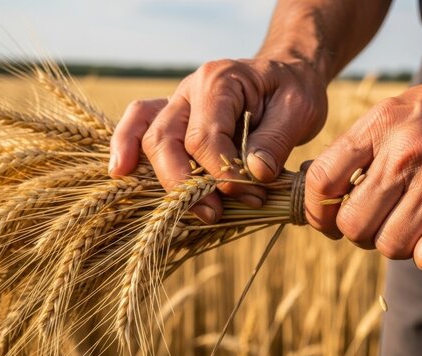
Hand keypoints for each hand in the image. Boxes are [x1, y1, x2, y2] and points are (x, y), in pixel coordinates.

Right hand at [109, 57, 327, 222]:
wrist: (288, 75)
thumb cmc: (294, 90)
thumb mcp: (299, 110)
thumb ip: (275, 140)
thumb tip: (254, 175)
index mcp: (219, 80)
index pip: (205, 137)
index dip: (222, 173)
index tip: (251, 194)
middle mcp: (189, 89)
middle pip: (166, 140)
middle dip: (187, 184)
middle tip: (216, 213)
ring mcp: (177, 101)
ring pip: (150, 139)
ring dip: (167, 180)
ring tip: (191, 211)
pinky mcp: (174, 116)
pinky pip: (139, 125)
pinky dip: (127, 145)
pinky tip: (121, 171)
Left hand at [304, 60, 421, 271]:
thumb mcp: (404, 107)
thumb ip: (366, 145)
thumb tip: (328, 189)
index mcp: (380, 124)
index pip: (320, 180)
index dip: (317, 209)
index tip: (330, 218)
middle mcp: (404, 154)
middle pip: (352, 225)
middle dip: (362, 233)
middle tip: (383, 222)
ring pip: (389, 246)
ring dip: (400, 244)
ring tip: (419, 225)